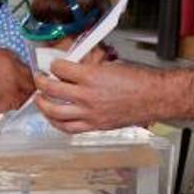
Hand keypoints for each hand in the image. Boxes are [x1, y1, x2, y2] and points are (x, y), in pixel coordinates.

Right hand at [0, 48, 33, 112]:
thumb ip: (2, 63)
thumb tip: (11, 71)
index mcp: (6, 54)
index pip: (25, 64)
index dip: (21, 73)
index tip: (17, 79)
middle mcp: (12, 68)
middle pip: (30, 78)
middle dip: (24, 85)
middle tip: (15, 90)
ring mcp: (13, 84)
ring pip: (27, 92)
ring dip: (21, 96)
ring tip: (6, 98)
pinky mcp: (9, 100)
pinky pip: (20, 104)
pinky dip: (14, 105)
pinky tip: (3, 104)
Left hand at [34, 59, 173, 131]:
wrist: (154, 98)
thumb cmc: (139, 81)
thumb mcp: (112, 65)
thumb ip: (92, 66)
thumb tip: (79, 65)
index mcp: (91, 76)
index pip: (61, 68)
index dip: (54, 65)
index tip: (52, 65)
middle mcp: (87, 96)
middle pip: (52, 89)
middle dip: (41, 82)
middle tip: (39, 79)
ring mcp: (89, 113)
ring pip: (55, 112)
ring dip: (43, 104)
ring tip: (39, 99)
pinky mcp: (94, 125)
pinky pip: (68, 128)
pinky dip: (56, 123)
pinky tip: (53, 118)